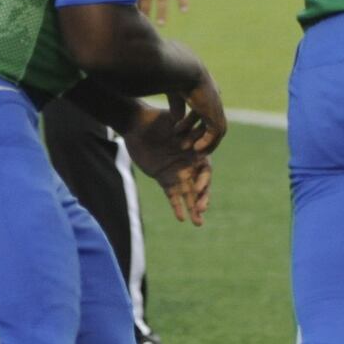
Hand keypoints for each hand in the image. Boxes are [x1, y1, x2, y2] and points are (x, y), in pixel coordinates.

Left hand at [122, 104, 213, 225]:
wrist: (137, 126)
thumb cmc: (158, 120)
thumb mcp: (176, 121)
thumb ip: (189, 127)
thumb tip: (204, 120)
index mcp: (197, 152)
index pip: (205, 170)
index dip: (203, 181)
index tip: (198, 189)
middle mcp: (190, 164)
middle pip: (200, 186)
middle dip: (202, 199)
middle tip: (201, 211)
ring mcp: (178, 173)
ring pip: (189, 194)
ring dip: (194, 208)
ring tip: (198, 223)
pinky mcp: (164, 179)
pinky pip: (172, 196)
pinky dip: (177, 207)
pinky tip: (181, 218)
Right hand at [168, 67, 227, 154]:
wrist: (183, 71)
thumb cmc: (174, 76)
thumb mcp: (175, 93)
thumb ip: (177, 105)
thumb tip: (176, 119)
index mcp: (205, 90)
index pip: (204, 109)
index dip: (193, 121)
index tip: (181, 131)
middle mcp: (213, 98)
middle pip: (211, 121)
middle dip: (198, 134)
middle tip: (186, 145)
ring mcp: (216, 106)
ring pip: (215, 130)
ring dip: (203, 141)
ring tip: (191, 150)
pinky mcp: (215, 113)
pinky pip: (215, 133)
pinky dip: (207, 142)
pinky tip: (196, 149)